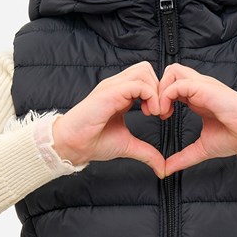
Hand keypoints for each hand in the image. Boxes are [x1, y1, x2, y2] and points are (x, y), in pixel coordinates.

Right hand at [51, 61, 166, 177]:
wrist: (73, 145)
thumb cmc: (94, 142)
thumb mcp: (128, 145)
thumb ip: (147, 152)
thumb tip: (162, 168)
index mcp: (121, 94)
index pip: (145, 78)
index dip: (158, 93)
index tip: (162, 114)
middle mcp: (117, 86)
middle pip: (146, 69)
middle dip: (159, 88)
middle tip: (160, 111)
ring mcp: (112, 87)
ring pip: (144, 71)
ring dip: (156, 91)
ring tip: (154, 112)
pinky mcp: (110, 93)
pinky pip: (138, 84)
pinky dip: (151, 96)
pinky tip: (149, 113)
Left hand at [158, 63, 236, 175]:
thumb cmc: (233, 137)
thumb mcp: (201, 148)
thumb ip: (182, 157)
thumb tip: (166, 169)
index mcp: (197, 97)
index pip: (172, 85)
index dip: (160, 97)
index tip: (158, 116)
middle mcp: (198, 88)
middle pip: (170, 73)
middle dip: (157, 89)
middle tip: (155, 111)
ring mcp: (201, 86)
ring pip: (172, 71)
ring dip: (160, 90)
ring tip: (161, 111)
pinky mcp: (204, 88)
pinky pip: (178, 83)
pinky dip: (166, 96)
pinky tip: (166, 113)